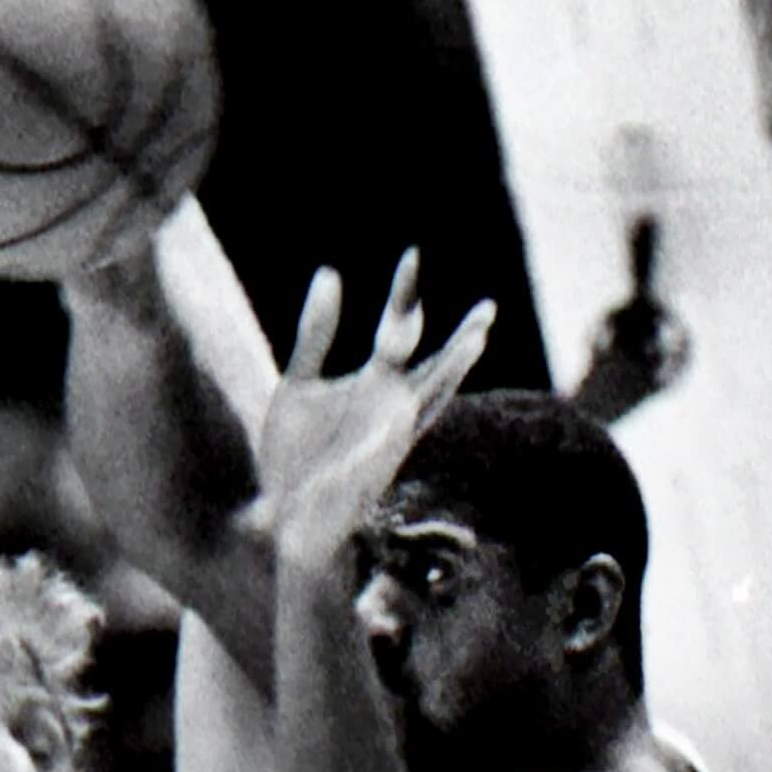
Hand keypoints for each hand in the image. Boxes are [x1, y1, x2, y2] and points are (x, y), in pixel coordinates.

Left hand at [258, 252, 493, 570]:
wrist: (284, 518)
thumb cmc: (296, 454)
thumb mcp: (298, 383)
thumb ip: (316, 333)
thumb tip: (331, 270)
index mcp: (378, 381)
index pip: (400, 328)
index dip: (405, 293)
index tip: (412, 253)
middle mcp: (393, 407)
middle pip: (437, 367)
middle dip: (460, 341)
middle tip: (487, 310)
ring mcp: (388, 439)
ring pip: (431, 402)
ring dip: (451, 375)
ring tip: (475, 344)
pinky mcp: (373, 469)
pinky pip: (387, 446)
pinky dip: (396, 427)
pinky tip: (404, 405)